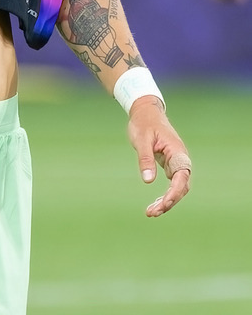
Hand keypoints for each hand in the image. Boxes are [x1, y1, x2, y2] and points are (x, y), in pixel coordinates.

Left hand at [127, 96, 190, 217]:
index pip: (182, 177)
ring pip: (177, 188)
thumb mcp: (142, 139)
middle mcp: (180, 159)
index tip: (164, 202)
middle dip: (169, 201)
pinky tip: (155, 204)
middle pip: (181, 186)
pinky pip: (171, 185)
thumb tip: (148, 181)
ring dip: (166, 201)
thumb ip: (145, 159)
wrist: (145, 112)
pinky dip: (164, 195)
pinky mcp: (170, 165)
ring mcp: (176, 163)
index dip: (175, 192)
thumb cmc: (144, 123)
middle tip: (152, 212)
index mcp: (177, 151)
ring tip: (151, 212)